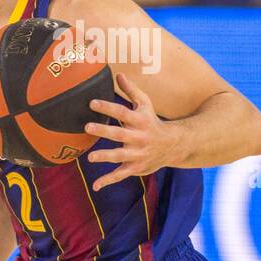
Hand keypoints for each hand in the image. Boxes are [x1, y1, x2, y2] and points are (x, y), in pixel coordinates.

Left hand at [84, 72, 179, 190]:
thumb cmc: (152, 121)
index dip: (108, 107)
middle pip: (120, 134)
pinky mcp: (135, 168)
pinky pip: (120, 175)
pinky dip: (108, 181)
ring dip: (105, 157)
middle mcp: (139, 138)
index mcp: (140, 121)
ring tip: (90, 158)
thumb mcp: (145, 104)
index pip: (122, 112)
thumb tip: (118, 74)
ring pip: (120, 156)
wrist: (172, 145)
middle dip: (104, 130)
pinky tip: (95, 186)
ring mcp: (137, 154)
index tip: (92, 102)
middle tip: (88, 126)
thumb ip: (131, 90)